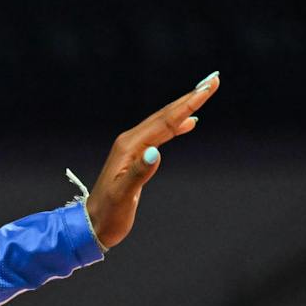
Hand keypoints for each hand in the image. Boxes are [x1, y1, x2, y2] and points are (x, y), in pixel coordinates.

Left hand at [86, 72, 219, 249]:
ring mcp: (132, 149)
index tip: (208, 87)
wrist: (92, 225)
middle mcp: (130, 143)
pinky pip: (160, 135)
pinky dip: (176, 126)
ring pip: (163, 123)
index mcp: (129, 147)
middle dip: (189, 98)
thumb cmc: (108, 214)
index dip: (188, 104)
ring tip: (204, 93)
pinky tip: (189, 123)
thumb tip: (156, 153)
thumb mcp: (123, 195)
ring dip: (184, 108)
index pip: (165, 121)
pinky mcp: (135, 158)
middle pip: (165, 115)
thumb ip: (139, 173)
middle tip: (213, 80)